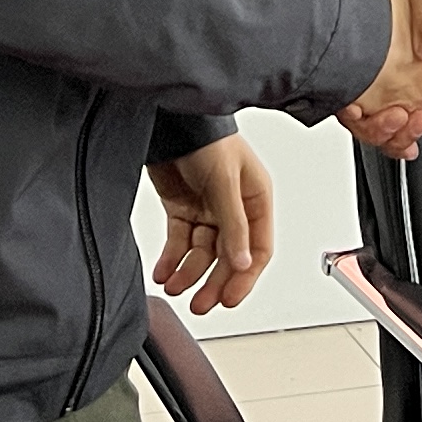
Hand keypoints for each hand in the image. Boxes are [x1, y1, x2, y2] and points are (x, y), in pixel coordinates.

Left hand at [147, 135, 274, 315]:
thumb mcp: (224, 181)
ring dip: (189, 273)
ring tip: (174, 287)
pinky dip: (172, 259)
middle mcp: (234, 208)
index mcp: (256, 199)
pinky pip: (180, 241)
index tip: (229, 299)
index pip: (257, 249)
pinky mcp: (183, 207)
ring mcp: (208, 209)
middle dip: (214, 282)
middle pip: (229, 256)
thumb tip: (243, 264)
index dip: (245, 277)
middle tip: (200, 303)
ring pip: (203, 253)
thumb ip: (234, 224)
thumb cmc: (207, 137)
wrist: (169, 118)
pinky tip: (164, 272)